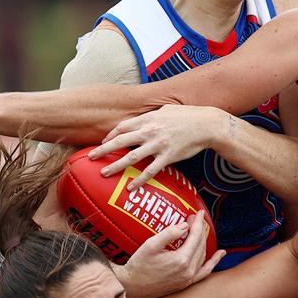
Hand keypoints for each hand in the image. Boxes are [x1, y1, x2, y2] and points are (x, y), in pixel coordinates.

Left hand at [88, 105, 221, 189]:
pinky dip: (140, 180)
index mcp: (148, 119)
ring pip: (132, 157)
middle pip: (120, 141)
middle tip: (90, 157)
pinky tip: (131, 187)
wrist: (206, 124)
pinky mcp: (168, 156)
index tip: (102, 143)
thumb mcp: (165, 110)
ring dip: (116, 166)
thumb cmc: (187, 116)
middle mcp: (150, 131)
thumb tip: (140, 121)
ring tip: (104, 173)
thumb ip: (151, 116)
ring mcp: (158, 144)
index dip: (110, 135)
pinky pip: (151, 171)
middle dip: (103, 150)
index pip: (122, 127)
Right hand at [116, 211, 225, 297]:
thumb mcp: (151, 245)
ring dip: (203, 242)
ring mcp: (188, 279)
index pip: (195, 237)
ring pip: (202, 256)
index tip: (198, 212)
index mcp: (181, 260)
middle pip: (201, 245)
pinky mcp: (185, 284)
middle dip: (199, 230)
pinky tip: (220, 254)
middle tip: (194, 218)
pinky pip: (204, 272)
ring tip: (199, 230)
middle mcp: (188, 271)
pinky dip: (213, 262)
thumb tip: (185, 226)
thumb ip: (169, 233)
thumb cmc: (138, 265)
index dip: (198, 223)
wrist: (131, 287)